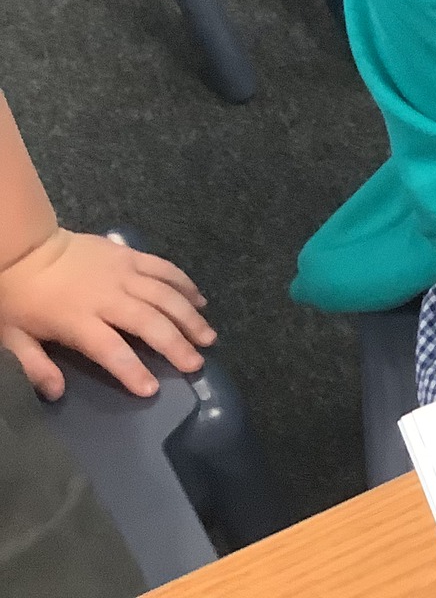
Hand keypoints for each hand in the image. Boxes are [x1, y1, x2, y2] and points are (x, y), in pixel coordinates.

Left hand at [0, 229, 212, 399]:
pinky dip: (184, 284)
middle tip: (197, 364)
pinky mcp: (130, 255)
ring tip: (208, 336)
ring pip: (165, 295)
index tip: (151, 390)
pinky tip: (199, 299)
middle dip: (176, 344)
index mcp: (79, 320)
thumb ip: (35, 366)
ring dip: (189, 316)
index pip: (111, 350)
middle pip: (149, 322)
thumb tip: (56, 393)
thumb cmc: (19, 299)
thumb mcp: (13, 338)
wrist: (26, 249)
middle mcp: (108, 297)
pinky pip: (164, 268)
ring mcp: (123, 273)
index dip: (133, 370)